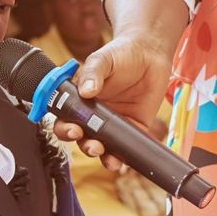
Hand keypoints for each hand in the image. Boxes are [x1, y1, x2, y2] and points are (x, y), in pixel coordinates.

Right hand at [52, 31, 174, 169]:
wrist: (151, 53)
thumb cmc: (121, 53)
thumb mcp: (103, 59)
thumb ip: (92, 72)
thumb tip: (85, 90)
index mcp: (80, 101)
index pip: (66, 120)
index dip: (66, 129)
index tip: (74, 129)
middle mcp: (94, 116)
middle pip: (83, 139)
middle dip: (85, 146)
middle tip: (93, 145)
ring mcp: (114, 123)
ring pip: (104, 147)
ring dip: (104, 157)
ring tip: (110, 160)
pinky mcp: (134, 127)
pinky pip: (127, 147)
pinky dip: (125, 158)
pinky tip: (124, 162)